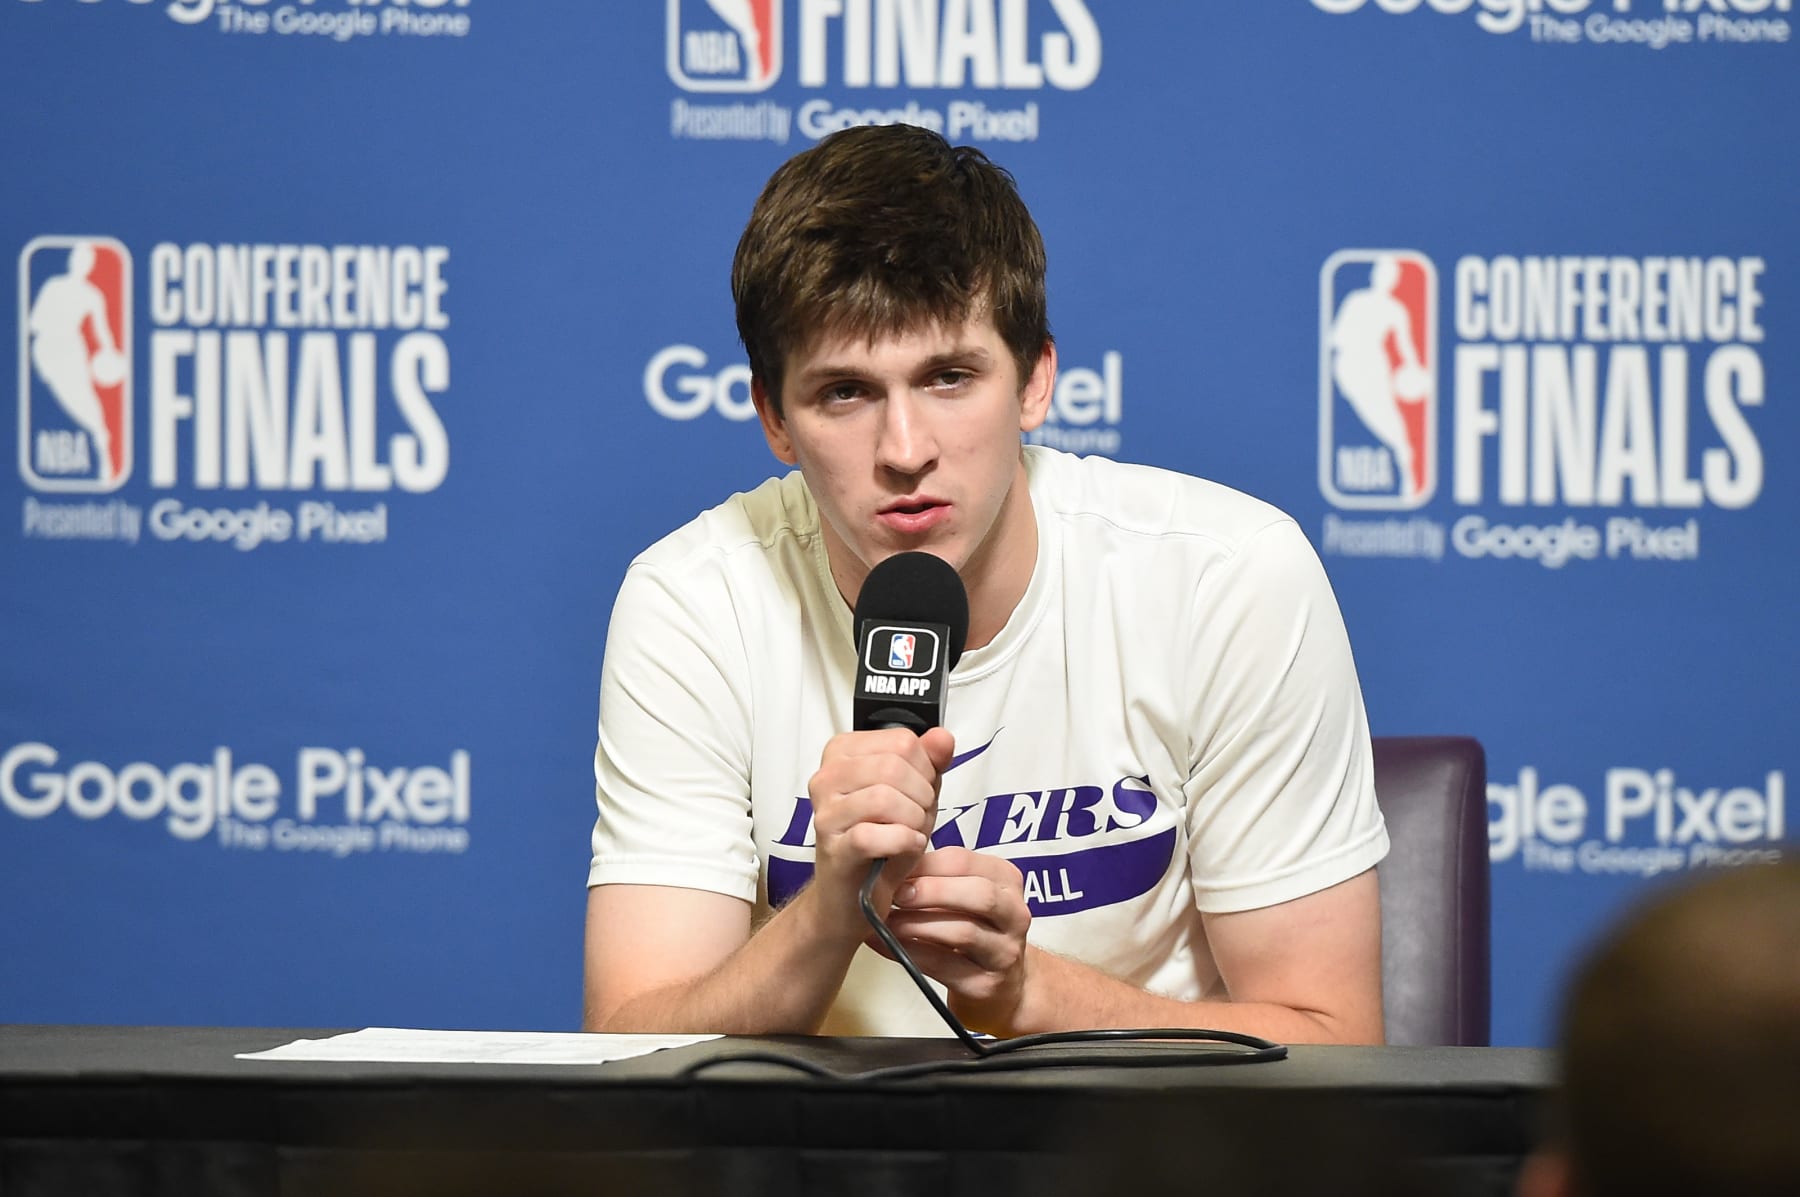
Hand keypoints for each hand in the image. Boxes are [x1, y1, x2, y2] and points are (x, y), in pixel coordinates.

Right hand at [806, 726, 954, 932]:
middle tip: (920, 817)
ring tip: (914, 832)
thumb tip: (942, 737)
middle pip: (893, 766)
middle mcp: (826, 777)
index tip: (921, 792)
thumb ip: (930, 762)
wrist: (856, 896)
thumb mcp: (915, 794)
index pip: (902, 741)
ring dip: (914, 819)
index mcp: (843, 753)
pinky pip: (872, 835)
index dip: (926, 768)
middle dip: (922, 795)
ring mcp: (825, 813)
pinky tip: (908, 846)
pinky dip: (902, 841)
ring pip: (883, 798)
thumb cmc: (885, 840)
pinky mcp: (832, 848)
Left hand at [880, 847, 1031, 1034]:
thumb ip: (936, 876)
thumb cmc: (974, 928)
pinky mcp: (985, 985)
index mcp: (1007, 881)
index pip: (964, 861)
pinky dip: (908, 952)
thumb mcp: (964, 894)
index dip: (925, 863)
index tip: (894, 867)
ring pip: (963, 932)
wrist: (1002, 984)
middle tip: (895, 894)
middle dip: (932, 891)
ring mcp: (1004, 952)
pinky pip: (942, 965)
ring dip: (917, 924)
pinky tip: (885, 944)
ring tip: (886, 921)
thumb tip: (890, 863)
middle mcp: (1014, 915)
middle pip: (979, 894)